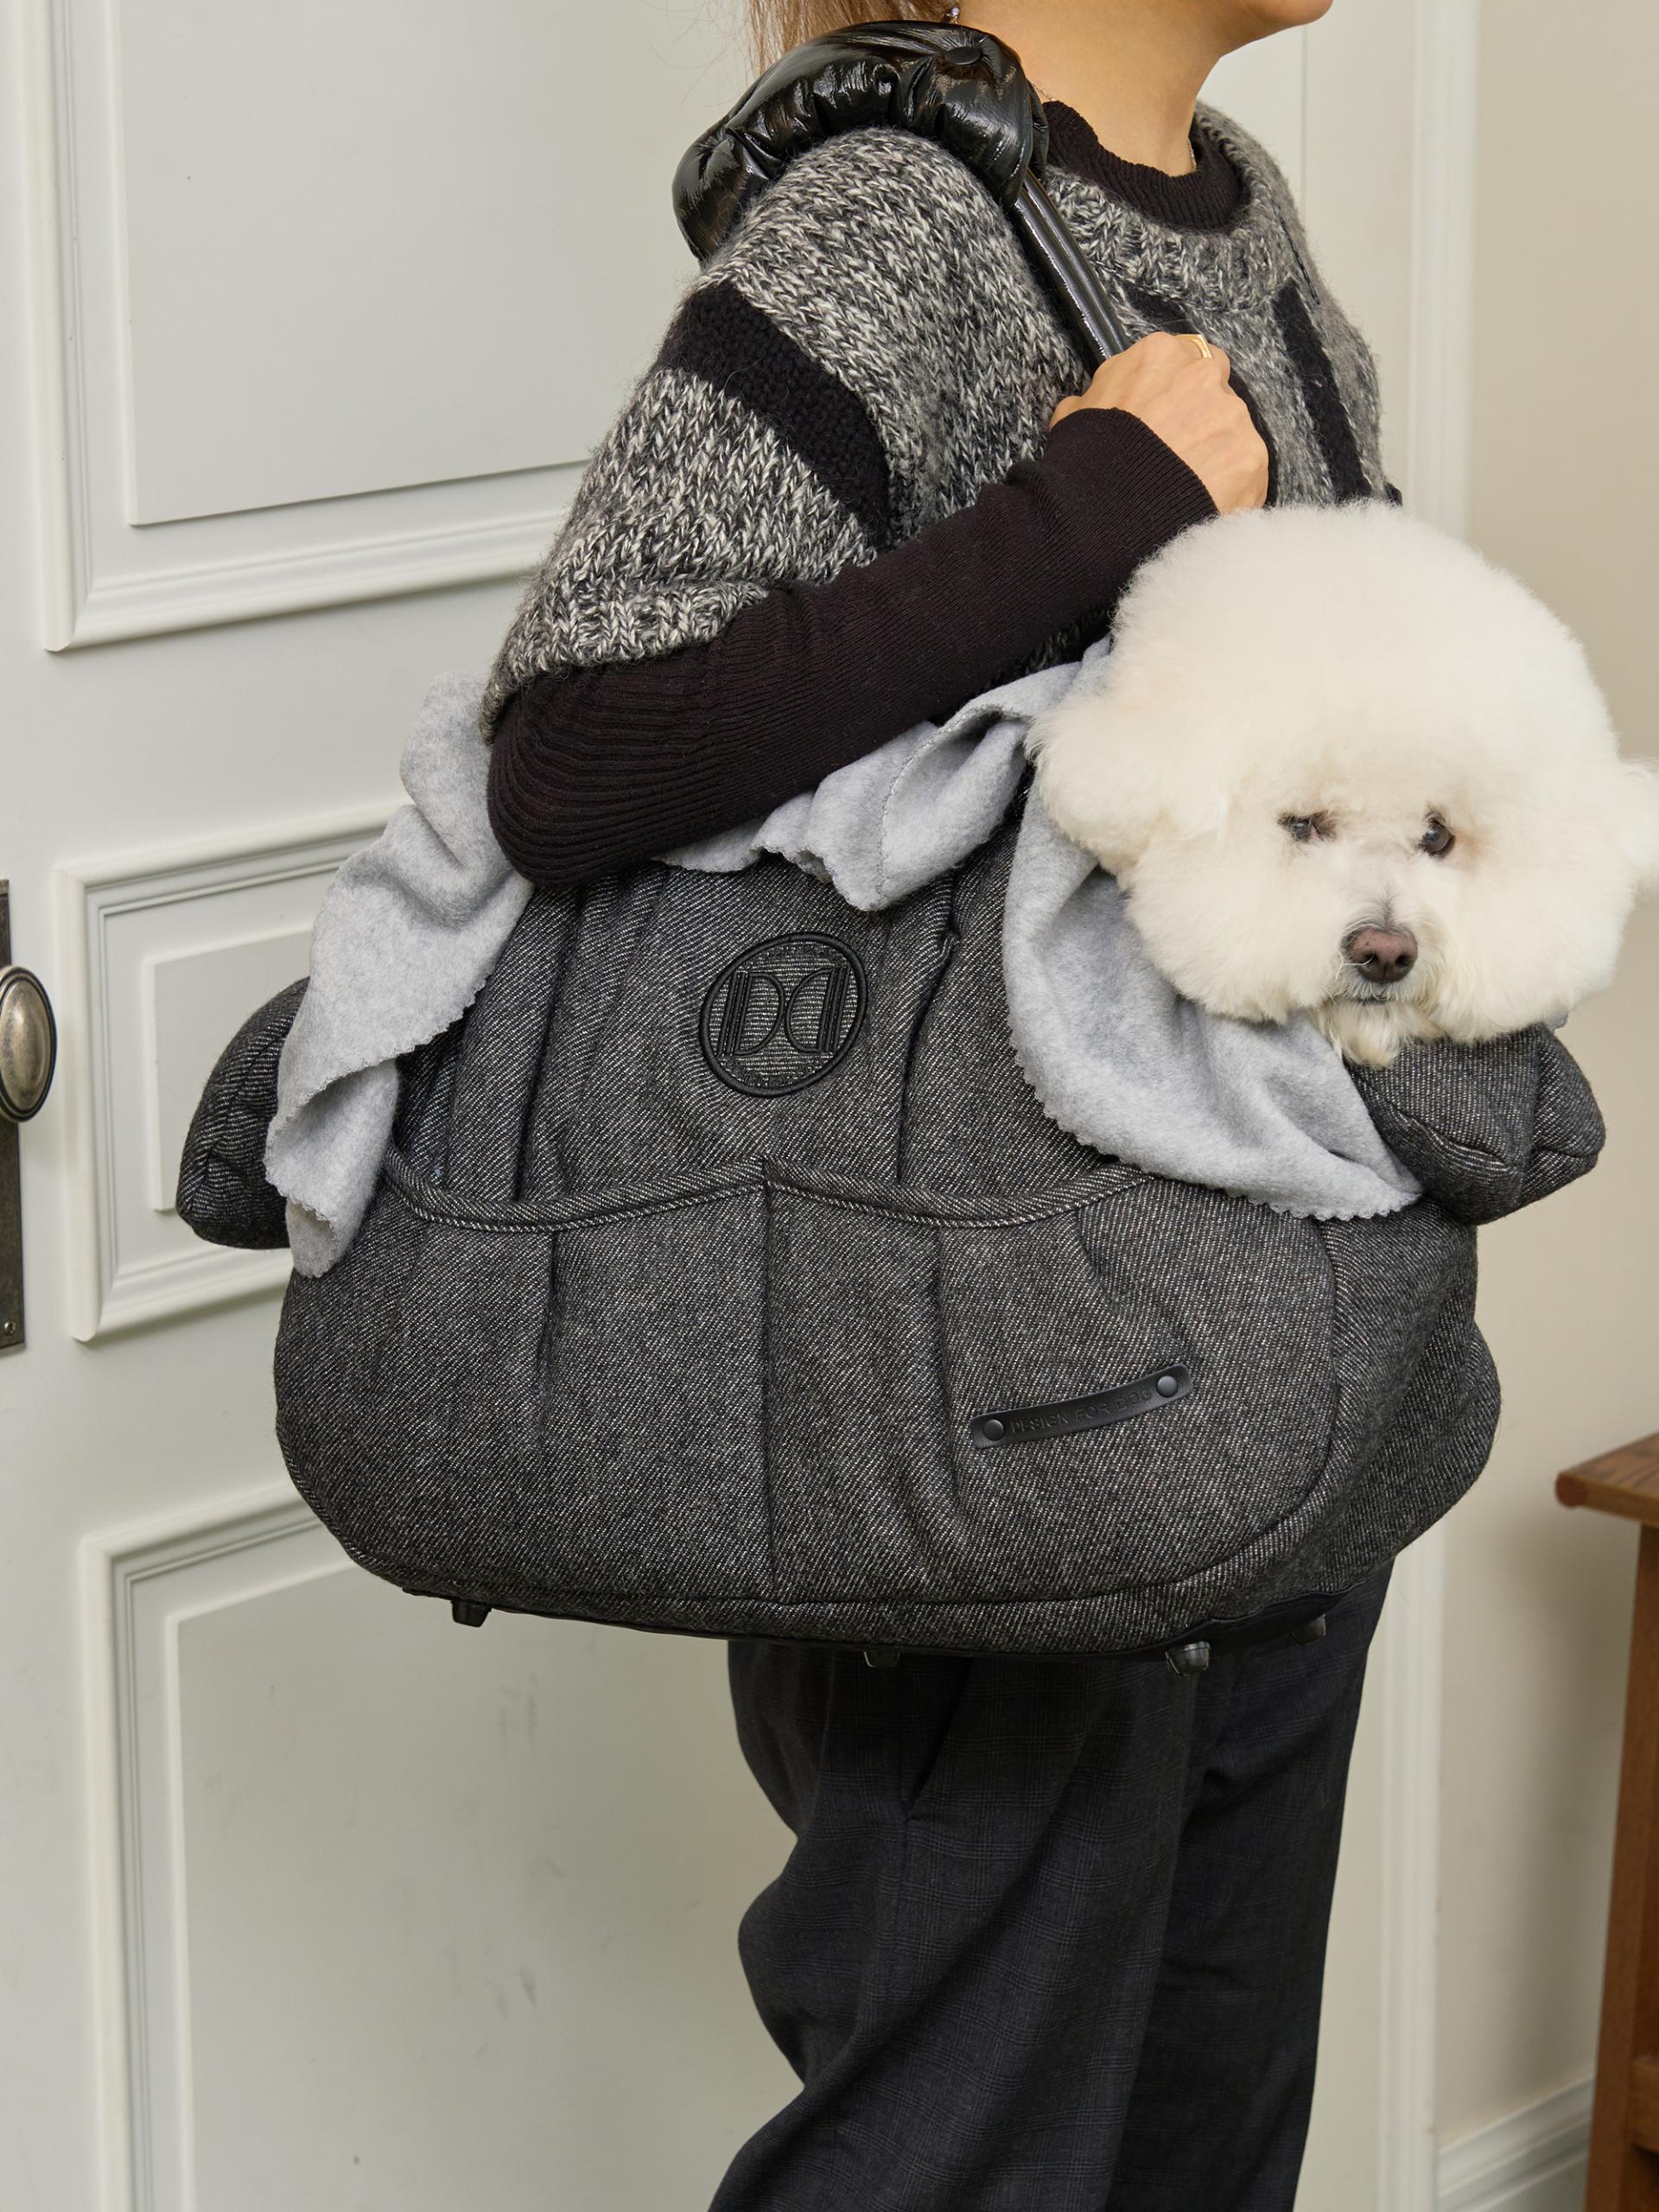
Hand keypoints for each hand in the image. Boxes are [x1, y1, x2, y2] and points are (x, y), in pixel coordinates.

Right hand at [1050, 332, 1268, 514]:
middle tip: (1179, 458)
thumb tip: (1097, 403)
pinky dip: (1232, 492)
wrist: (1103, 515)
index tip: (1171, 419)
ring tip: (1187, 492)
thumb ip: (1102, 397)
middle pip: (1217, 393)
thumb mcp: (1075, 416)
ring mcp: (1233, 416)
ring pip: (1235, 433)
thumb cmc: (1084, 463)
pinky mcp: (1253, 459)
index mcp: (1160, 355)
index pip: (1187, 361)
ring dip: (1218, 457)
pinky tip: (1202, 509)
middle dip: (1203, 422)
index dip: (1180, 394)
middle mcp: (1204, 374)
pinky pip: (1248, 475)